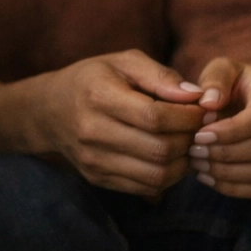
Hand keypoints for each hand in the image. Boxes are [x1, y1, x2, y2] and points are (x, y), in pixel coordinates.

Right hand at [35, 50, 204, 197]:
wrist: (49, 110)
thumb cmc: (93, 79)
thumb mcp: (123, 62)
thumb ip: (160, 75)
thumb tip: (197, 96)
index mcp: (98, 95)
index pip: (155, 117)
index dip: (188, 117)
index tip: (202, 110)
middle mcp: (92, 131)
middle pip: (159, 149)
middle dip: (190, 139)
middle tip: (199, 128)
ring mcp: (93, 159)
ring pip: (157, 174)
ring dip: (183, 162)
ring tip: (186, 143)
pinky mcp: (97, 178)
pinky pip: (146, 187)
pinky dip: (167, 176)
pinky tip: (169, 156)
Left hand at [186, 57, 250, 198]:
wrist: (249, 95)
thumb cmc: (230, 81)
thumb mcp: (220, 68)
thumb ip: (215, 79)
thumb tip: (208, 104)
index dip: (230, 131)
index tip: (200, 134)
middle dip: (225, 153)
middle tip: (193, 150)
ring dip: (227, 172)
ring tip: (197, 164)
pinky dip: (232, 187)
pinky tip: (207, 177)